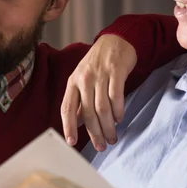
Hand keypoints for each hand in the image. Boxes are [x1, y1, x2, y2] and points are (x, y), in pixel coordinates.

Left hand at [61, 35, 136, 150]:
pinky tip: (119, 119)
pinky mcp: (116, 71)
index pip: (67, 108)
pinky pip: (116, 96)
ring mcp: (100, 75)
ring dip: (108, 127)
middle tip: (101, 146)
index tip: (72, 143)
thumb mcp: (83, 79)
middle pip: (87, 113)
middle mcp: (84, 79)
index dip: (68, 127)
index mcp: (72, 82)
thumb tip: (76, 124)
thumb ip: (79, 101)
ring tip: (112, 138)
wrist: (116, 40)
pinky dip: (118, 110)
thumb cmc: (98, 64)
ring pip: (102, 108)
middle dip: (95, 133)